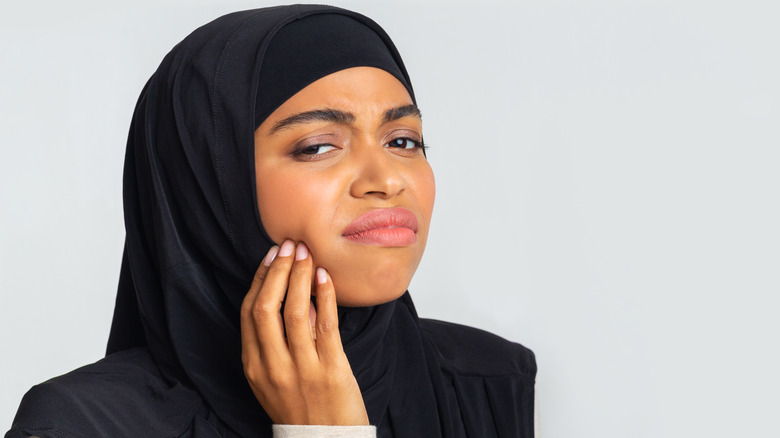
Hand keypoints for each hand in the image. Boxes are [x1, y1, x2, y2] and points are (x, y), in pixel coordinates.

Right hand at [240, 240, 368, 424]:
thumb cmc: (302, 410)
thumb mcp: (274, 381)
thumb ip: (274, 345)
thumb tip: (289, 298)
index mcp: (254, 368)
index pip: (249, 313)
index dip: (259, 280)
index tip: (271, 256)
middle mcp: (274, 367)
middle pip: (267, 307)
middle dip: (278, 271)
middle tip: (289, 246)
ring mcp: (302, 369)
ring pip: (295, 312)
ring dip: (300, 276)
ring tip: (307, 253)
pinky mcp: (332, 371)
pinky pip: (327, 325)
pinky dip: (326, 296)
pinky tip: (326, 277)